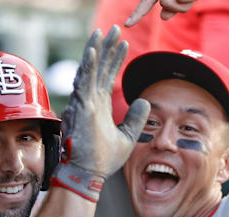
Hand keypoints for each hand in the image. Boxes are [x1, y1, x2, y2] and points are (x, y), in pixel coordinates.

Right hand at [62, 26, 148, 176]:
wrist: (88, 174)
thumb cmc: (103, 160)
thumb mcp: (127, 136)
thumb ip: (135, 119)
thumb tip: (145, 101)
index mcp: (98, 106)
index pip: (106, 76)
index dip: (114, 59)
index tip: (123, 44)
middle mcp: (90, 101)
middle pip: (98, 68)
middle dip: (106, 47)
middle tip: (114, 29)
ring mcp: (85, 103)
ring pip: (90, 70)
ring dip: (96, 50)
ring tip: (103, 32)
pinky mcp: (83, 109)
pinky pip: (84, 83)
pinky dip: (88, 66)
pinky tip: (93, 51)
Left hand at [124, 0, 196, 26]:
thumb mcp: (183, 0)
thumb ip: (172, 9)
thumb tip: (163, 17)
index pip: (145, 6)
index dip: (136, 15)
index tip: (127, 25)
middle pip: (166, 5)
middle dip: (177, 5)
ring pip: (177, 4)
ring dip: (188, 0)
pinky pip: (185, 0)